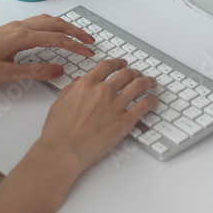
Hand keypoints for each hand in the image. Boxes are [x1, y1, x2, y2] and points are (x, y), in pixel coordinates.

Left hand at [0, 15, 95, 84]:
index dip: (75, 45)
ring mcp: (13, 26)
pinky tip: (53, 33)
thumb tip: (58, 70)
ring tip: (77, 35)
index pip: (56, 38)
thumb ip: (34, 72)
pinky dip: (52, 25)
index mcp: (20, 37)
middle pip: (55, 24)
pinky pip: (37, 22)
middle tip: (91, 41)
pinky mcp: (9, 30)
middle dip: (75, 31)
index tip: (89, 52)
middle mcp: (19, 27)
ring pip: (46, 20)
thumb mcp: (6, 75)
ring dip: (64, 26)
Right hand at [38, 59, 157, 172]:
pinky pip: (144, 106)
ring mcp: (115, 106)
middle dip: (134, 72)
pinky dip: (152, 101)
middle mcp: (103, 91)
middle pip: (126, 73)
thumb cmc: (58, 131)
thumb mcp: (60, 102)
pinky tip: (153, 101)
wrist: (63, 150)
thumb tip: (79, 82)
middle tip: (138, 74)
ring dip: (147, 82)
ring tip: (151, 83)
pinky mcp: (124, 122)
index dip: (118, 62)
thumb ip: (72, 89)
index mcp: (87, 84)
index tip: (122, 64)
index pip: (108, 66)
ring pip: (139, 85)